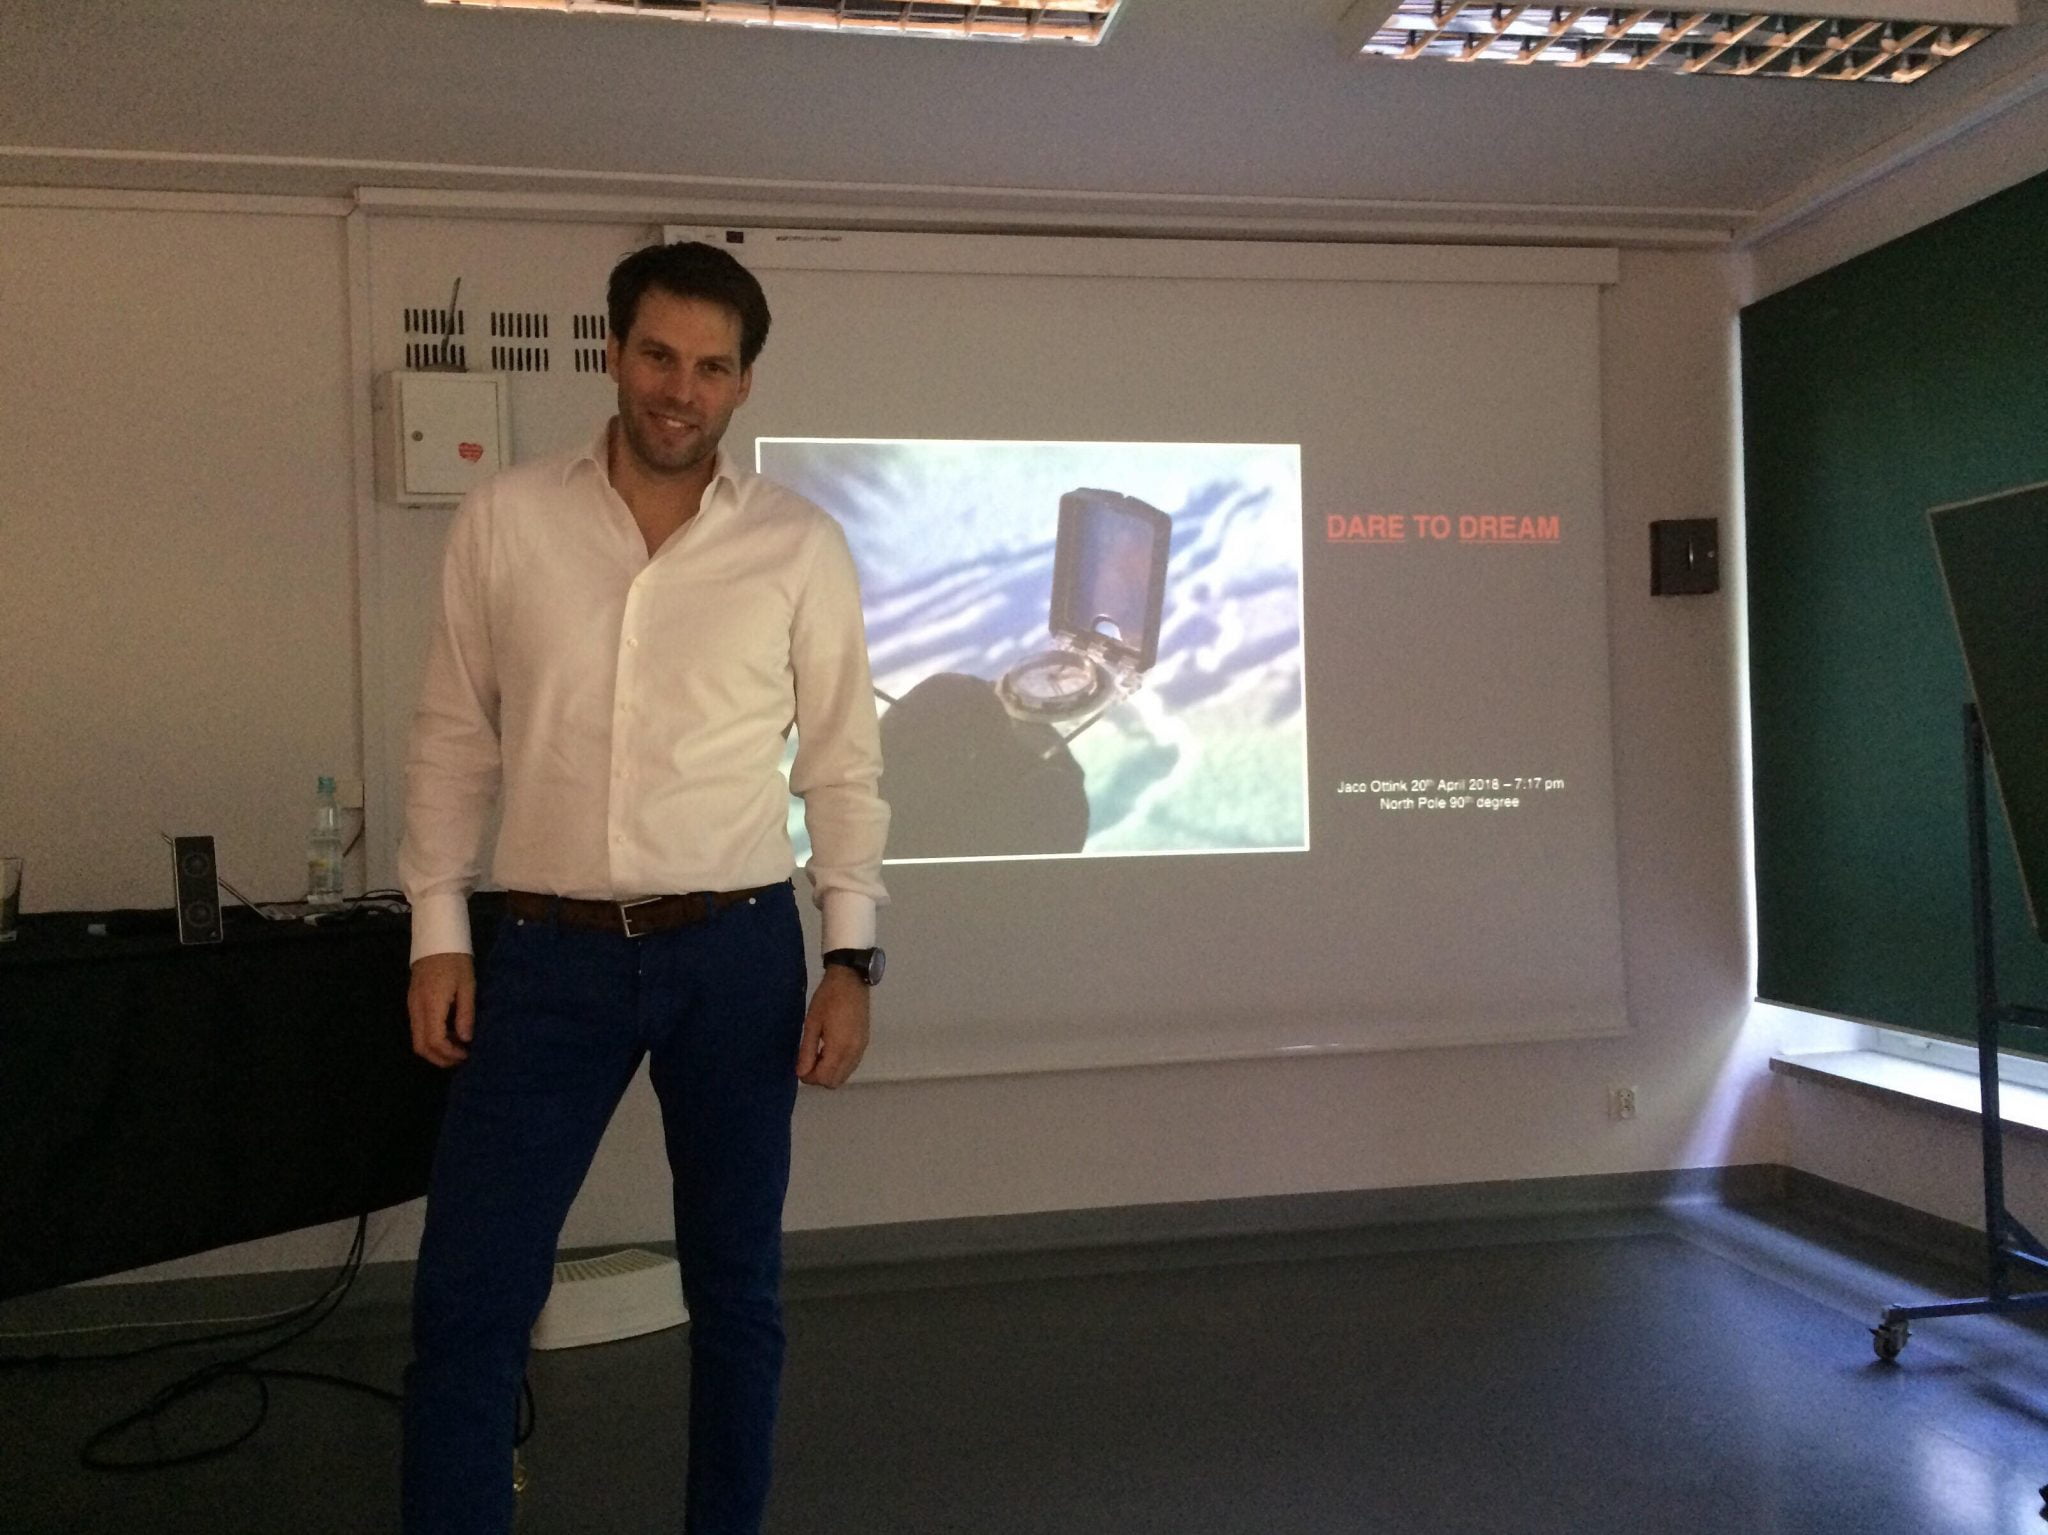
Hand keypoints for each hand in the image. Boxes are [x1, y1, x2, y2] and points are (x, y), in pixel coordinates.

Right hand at [409, 951, 475, 1067]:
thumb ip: (466, 1013)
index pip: (434, 1041)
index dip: (449, 1053)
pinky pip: (418, 1029)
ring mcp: (412, 1007)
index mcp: (431, 1005)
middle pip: (420, 1047)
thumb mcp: (468, 986)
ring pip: (417, 1040)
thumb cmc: (456, 961)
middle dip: (440, 1058)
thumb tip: (466, 1039)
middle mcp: (417, 1009)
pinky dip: (432, 1038)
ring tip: (458, 1047)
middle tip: (461, 1058)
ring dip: (436, 1050)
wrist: (436, 941)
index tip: (466, 1054)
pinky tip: (449, 1034)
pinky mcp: (412, 1004)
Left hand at [796, 966, 870, 1087]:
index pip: (824, 1078)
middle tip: (808, 1062)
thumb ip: (807, 1051)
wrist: (851, 980)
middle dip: (819, 1077)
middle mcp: (854, 1052)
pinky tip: (830, 1050)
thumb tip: (801, 1073)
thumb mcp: (812, 1024)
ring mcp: (861, 1048)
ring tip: (818, 1054)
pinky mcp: (865, 1043)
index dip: (809, 1078)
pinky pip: (851, 1065)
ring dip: (830, 1072)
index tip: (800, 1067)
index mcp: (840, 1047)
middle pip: (835, 1082)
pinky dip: (840, 1065)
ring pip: (844, 1075)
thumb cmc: (827, 998)